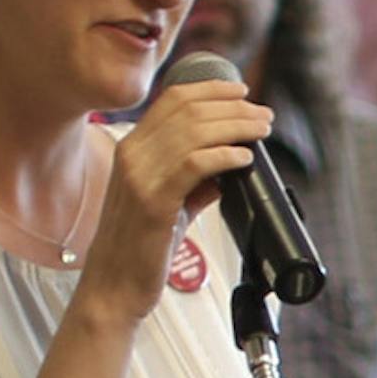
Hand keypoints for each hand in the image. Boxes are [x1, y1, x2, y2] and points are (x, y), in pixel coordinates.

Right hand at [77, 79, 269, 323]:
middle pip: (188, 110)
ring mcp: (139, 176)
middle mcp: (131, 154)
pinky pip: (195, 164)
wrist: (113, 287)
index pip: (172, 100)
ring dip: (236, 126)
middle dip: (233, 107)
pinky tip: (244, 158)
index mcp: (131, 148)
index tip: (242, 93)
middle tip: (263, 115)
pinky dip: (225, 155)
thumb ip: (194, 181)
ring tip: (261, 131)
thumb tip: (227, 166)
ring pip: (195, 131)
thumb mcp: (167, 204)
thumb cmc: (139, 249)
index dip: (211, 90)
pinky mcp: (152, 200)